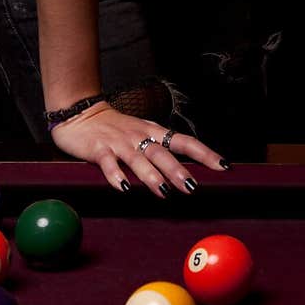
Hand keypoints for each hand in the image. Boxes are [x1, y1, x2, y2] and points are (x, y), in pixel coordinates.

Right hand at [49, 103, 227, 195]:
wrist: (81, 113)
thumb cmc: (116, 128)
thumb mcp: (142, 133)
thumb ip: (160, 149)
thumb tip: (186, 170)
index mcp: (154, 132)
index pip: (185, 141)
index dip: (205, 153)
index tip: (223, 166)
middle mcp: (140, 137)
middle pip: (163, 153)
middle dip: (178, 170)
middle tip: (193, 187)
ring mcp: (119, 143)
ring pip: (139, 160)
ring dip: (151, 176)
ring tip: (163, 191)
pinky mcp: (98, 149)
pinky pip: (108, 164)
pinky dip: (116, 175)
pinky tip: (123, 188)